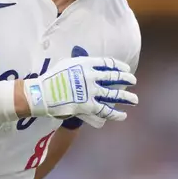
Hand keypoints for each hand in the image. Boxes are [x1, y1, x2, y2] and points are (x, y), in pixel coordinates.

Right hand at [23, 57, 137, 126]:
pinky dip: (115, 113)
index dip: (119, 66)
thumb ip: (81, 64)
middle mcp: (91, 76)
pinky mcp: (88, 106)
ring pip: (114, 94)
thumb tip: (91, 65)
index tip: (126, 69)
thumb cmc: (52, 78)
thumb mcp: (67, 64)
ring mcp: (91, 92)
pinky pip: (105, 110)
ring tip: (135, 100)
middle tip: (133, 81)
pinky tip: (122, 115)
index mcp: (86, 63)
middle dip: (126, 79)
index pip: (108, 63)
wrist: (42, 94)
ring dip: (126, 97)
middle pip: (114, 77)